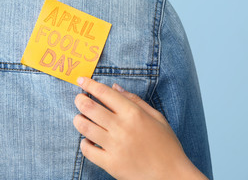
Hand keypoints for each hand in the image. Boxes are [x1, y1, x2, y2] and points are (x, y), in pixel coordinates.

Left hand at [73, 77, 207, 179]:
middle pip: (89, 108)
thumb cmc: (166, 145)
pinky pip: (87, 150)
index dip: (89, 84)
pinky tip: (88, 140)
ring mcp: (114, 146)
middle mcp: (121, 127)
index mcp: (133, 113)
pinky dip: (84, 143)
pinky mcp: (110, 164)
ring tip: (80, 118)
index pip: (104, 93)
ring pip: (84, 127)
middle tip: (79, 99)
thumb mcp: (156, 117)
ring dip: (78, 119)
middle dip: (79, 100)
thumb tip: (114, 87)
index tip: (81, 80)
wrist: (172, 176)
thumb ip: (134, 100)